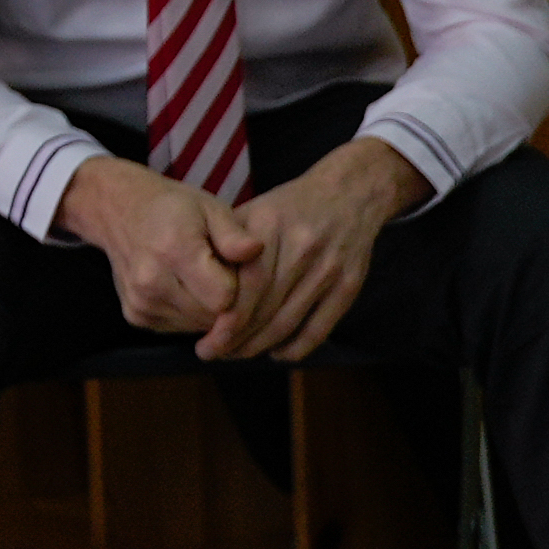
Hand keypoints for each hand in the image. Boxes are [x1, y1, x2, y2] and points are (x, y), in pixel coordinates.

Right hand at [58, 156, 242, 346]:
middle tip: (221, 271)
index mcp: (173, 250)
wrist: (119, 210)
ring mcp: (141, 302)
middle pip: (212, 317)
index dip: (239, 286)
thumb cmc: (173, 208)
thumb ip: (234, 234)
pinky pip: (180, 328)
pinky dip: (190, 313)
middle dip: (227, 300)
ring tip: (202, 277)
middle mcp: (152, 281)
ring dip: (209, 309)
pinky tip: (185, 287)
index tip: (234, 267)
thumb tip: (257, 249)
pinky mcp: (136, 316)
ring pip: (198, 326)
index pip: (225, 297)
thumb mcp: (209, 208)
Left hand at [202, 138, 418, 369]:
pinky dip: (294, 348)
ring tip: (238, 354)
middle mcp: (302, 248)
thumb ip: (228, 244)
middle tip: (215, 351)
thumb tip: (199, 286)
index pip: (244, 286)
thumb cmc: (292, 207)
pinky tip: (276, 352)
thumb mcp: (256, 210)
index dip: (224, 319)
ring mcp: (328, 269)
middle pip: (263, 309)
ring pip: (287, 324)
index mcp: (270, 226)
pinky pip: (317, 330)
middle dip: (235, 339)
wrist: (349, 194)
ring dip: (259, 347)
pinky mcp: (349, 286)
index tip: (207, 337)